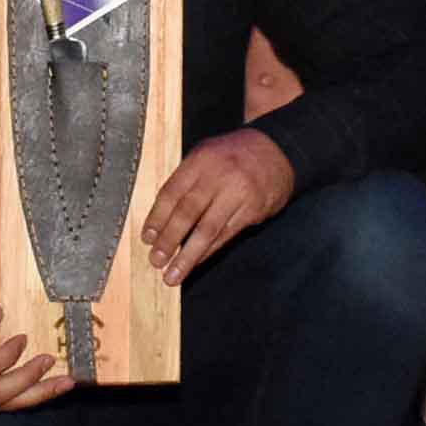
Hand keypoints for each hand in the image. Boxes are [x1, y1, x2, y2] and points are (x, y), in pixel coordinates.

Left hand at [139, 129, 294, 285]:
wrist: (277, 151)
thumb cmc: (234, 155)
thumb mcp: (206, 155)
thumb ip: (186, 180)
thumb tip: (161, 218)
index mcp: (201, 159)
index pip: (172, 192)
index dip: (157, 218)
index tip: (147, 238)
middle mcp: (218, 176)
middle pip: (187, 212)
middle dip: (169, 240)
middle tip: (156, 260)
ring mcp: (238, 193)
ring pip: (207, 230)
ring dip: (188, 255)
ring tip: (173, 274)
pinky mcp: (253, 210)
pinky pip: (226, 235)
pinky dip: (208, 251)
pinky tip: (196, 262)